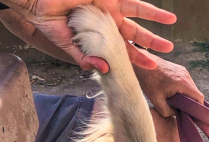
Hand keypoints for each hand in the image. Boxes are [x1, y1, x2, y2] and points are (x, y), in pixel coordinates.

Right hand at [0, 0, 176, 71]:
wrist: (37, 3)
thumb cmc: (50, 22)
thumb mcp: (68, 46)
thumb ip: (85, 58)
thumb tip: (105, 69)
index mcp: (101, 35)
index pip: (124, 48)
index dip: (138, 57)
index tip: (153, 65)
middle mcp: (108, 20)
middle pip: (136, 32)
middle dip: (152, 40)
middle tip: (169, 48)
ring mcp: (109, 5)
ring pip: (137, 11)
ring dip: (155, 16)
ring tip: (172, 20)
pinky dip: (141, 5)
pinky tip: (157, 9)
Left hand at [134, 53, 203, 117]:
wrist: (142, 64)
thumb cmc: (148, 81)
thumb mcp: (157, 101)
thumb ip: (168, 111)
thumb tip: (176, 114)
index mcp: (183, 83)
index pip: (199, 97)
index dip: (198, 108)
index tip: (192, 115)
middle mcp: (186, 75)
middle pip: (196, 93)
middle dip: (191, 103)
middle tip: (182, 110)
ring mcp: (184, 71)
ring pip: (191, 88)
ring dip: (187, 96)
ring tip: (176, 101)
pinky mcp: (180, 69)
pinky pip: (187, 82)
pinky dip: (183, 89)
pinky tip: (173, 93)